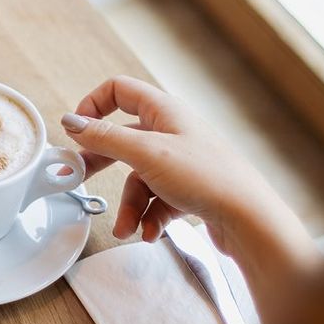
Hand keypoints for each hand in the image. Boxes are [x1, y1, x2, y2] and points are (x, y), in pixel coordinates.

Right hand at [62, 75, 319, 323]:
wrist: (252, 221)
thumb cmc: (207, 178)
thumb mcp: (145, 154)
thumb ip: (104, 137)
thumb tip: (70, 121)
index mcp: (164, 111)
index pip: (119, 90)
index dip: (93, 105)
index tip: (76, 130)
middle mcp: (173, 132)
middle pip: (123, 139)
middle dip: (101, 161)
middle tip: (78, 176)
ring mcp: (182, 162)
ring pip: (138, 177)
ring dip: (129, 205)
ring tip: (127, 227)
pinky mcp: (190, 190)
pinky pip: (157, 200)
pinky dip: (149, 217)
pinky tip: (150, 233)